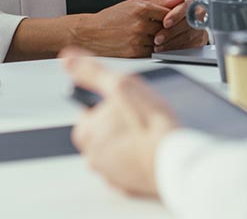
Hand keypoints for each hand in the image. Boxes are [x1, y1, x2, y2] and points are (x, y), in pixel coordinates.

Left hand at [64, 48, 177, 198]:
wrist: (179, 161)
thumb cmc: (152, 125)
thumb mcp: (120, 85)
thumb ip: (91, 72)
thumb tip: (68, 59)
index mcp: (85, 133)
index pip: (89, 111)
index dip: (110, 103)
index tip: (127, 103)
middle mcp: (93, 157)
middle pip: (103, 132)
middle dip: (119, 124)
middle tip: (141, 118)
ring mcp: (110, 175)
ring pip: (117, 151)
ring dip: (129, 143)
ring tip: (149, 135)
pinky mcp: (128, 187)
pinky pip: (130, 169)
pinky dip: (139, 161)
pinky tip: (152, 151)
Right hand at [74, 0, 171, 56]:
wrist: (91, 34)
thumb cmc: (112, 18)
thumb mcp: (133, 3)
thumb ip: (158, 0)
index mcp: (141, 8)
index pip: (169, 12)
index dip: (171, 17)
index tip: (170, 18)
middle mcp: (140, 23)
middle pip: (167, 28)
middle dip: (165, 29)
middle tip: (157, 28)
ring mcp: (138, 39)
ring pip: (161, 41)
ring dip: (158, 40)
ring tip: (145, 35)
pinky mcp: (135, 53)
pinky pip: (153, 52)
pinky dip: (150, 49)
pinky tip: (140, 43)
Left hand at [148, 0, 207, 51]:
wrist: (184, 27)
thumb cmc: (170, 13)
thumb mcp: (162, 5)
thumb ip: (154, 1)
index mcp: (188, 2)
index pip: (185, 6)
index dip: (176, 15)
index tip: (165, 22)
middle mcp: (196, 14)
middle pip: (186, 23)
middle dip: (171, 32)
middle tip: (157, 38)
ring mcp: (198, 28)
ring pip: (187, 36)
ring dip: (171, 42)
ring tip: (157, 45)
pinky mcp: (198, 41)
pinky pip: (188, 47)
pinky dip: (175, 49)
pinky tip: (164, 50)